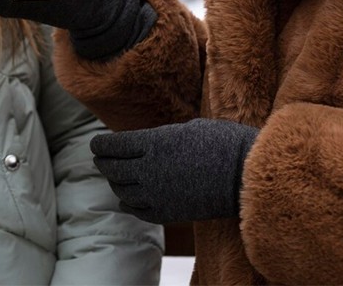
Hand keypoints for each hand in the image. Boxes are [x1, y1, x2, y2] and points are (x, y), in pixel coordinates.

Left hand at [91, 118, 258, 223]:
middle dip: (104, 164)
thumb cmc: (222, 143)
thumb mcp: (188, 128)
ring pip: (121, 191)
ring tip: (114, 178)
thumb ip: (161, 137)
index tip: (96, 145)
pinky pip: (137, 211)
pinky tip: (125, 201)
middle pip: (112, 169)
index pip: (111, 146)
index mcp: (152, 143)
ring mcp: (157, 193)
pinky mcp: (168, 213)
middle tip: (101, 160)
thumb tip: (147, 142)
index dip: (100, 146)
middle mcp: (148, 169)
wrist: (246, 176)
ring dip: (115, 184)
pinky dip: (127, 205)